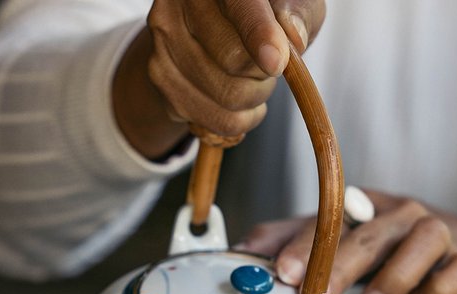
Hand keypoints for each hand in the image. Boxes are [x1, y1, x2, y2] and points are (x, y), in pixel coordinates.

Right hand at [113, 0, 324, 159]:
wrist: (216, 29)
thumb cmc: (266, 10)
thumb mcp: (292, 1)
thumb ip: (296, 12)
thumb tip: (292, 36)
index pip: (240, 6)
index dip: (258, 34)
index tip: (277, 63)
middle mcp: (177, 4)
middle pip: (232, 58)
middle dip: (265, 73)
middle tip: (272, 66)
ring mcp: (163, 42)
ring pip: (225, 95)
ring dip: (255, 98)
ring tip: (256, 83)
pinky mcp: (160, 77)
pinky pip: (214, 119)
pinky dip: (240, 119)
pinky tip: (241, 104)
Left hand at [236, 190, 456, 293]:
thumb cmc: (383, 257)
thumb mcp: (335, 248)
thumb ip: (288, 245)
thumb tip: (238, 251)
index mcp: (361, 210)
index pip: (330, 218)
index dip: (304, 242)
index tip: (282, 271)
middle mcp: (399, 216)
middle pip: (371, 231)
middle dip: (340, 264)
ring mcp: (440, 236)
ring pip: (426, 239)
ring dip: (396, 275)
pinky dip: (439, 290)